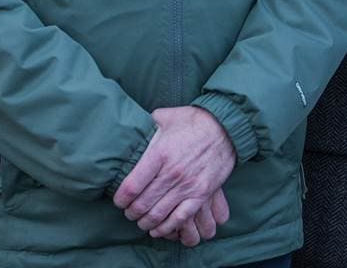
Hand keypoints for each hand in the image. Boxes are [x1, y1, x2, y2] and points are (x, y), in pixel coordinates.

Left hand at [114, 106, 236, 241]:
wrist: (227, 127)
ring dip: (146, 222)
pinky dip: (166, 228)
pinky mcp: (202, 194)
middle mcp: (172, 173)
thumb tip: (135, 123)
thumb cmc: (195, 121)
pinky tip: (158, 229)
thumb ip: (148, 123)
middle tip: (129, 212)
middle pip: (142, 204)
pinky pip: (180, 218)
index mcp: (159, 154)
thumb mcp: (167, 117)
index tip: (119, 201)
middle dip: (131, 213)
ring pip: (158, 214)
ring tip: (142, 221)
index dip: (120, 199)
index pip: (131, 187)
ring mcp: (188, 185)